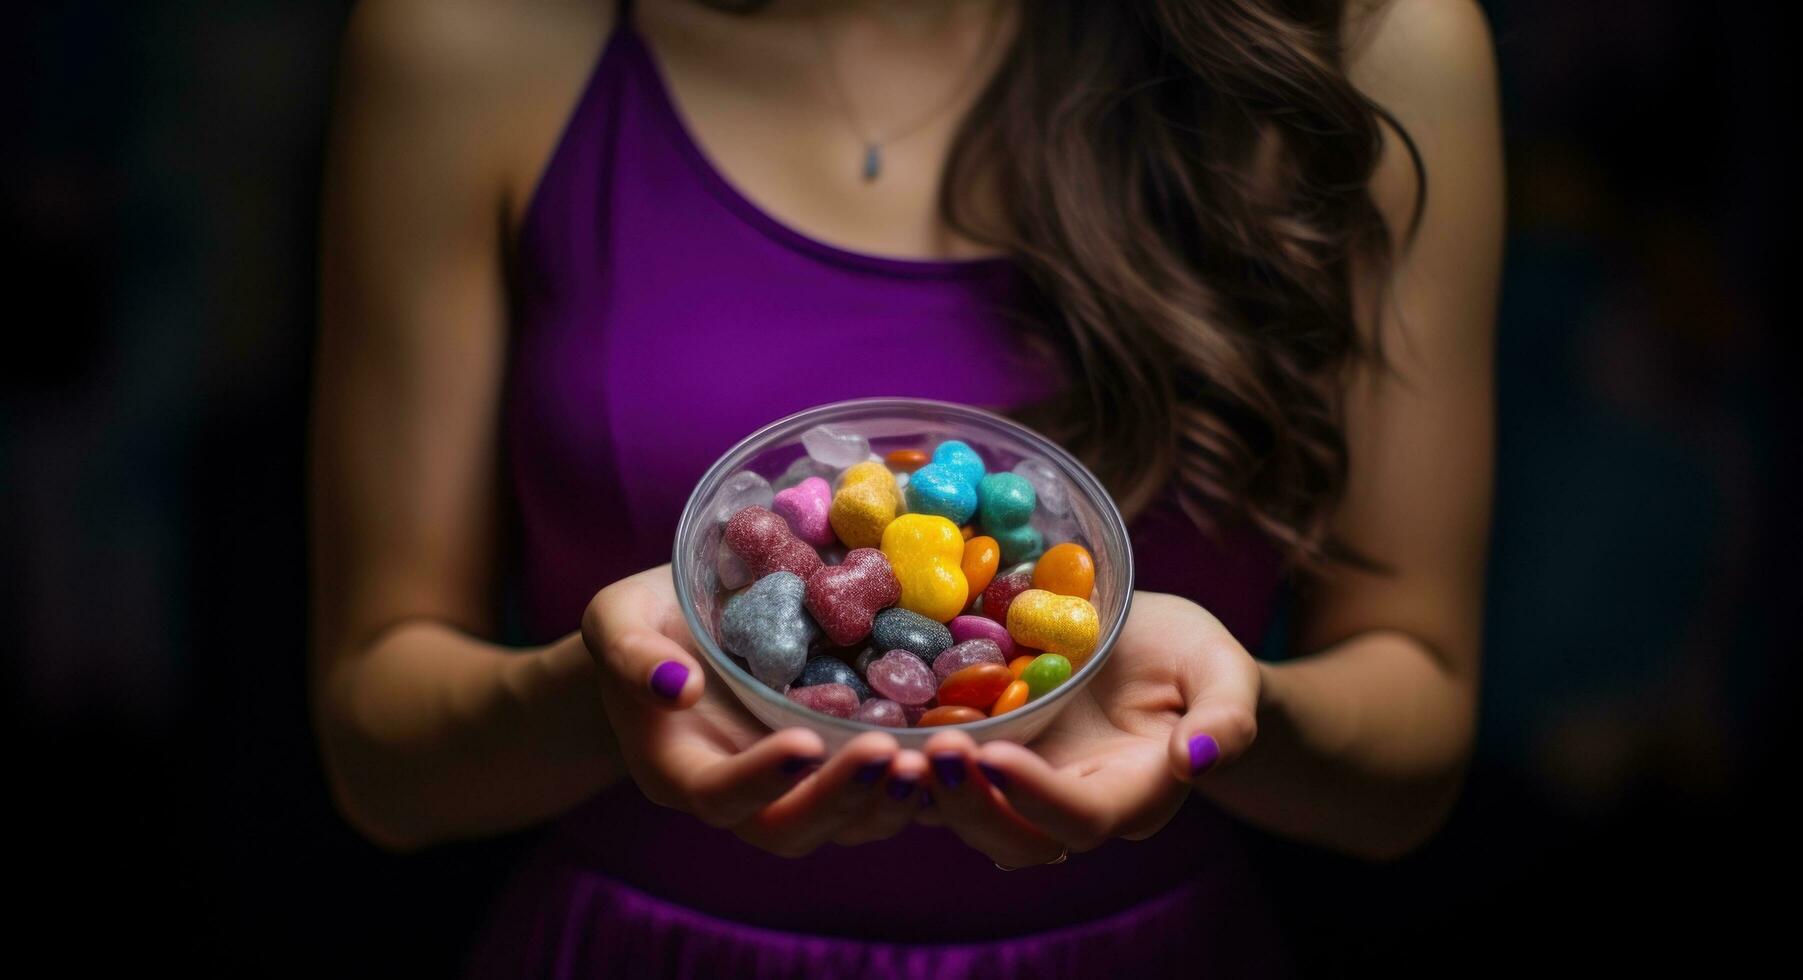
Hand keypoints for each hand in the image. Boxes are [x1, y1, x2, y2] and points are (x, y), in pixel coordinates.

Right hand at [583, 565, 927, 856]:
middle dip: (843, 798)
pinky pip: (884, 787)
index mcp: (681, 769)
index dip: (760, 779)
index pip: (718, 796)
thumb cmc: (645, 623)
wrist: (687, 629)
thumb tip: (675, 686)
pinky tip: (965, 743)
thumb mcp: (616, 620)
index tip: (802, 740)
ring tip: (940, 755)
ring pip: (850, 823)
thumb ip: (630, 653)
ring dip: (895, 799)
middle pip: (792, 827)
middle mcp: (744, 795)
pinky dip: (924, 776)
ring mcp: (798, 786)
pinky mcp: (843, 763)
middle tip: (891, 754)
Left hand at [918, 592, 1260, 867]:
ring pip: (965, 817)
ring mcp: (1021, 784)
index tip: (995, 754)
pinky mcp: (986, 754)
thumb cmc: (1195, 657)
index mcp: (1132, 794)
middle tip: (929, 751)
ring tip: (886, 745)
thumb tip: (1197, 759)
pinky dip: (904, 761)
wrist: (1151, 645)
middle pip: (1013, 838)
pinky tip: (867, 723)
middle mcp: (1070, 803)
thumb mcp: (1223, 672)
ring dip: (925, 792)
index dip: (1038, 797)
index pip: (1083, 817)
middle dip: (968, 803)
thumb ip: (1225, 719)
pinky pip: (939, 775)